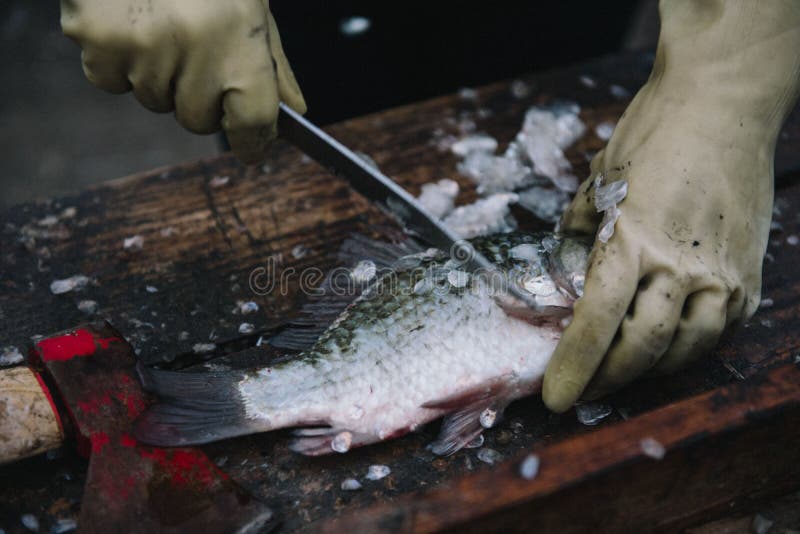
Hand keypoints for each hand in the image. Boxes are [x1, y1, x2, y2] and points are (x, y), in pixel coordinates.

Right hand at [60, 0, 305, 163]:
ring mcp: (142, 48)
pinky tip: (128, 19)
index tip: (252, 148)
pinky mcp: (96, 42)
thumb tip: (294, 112)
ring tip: (160, 21)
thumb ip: (273, 65)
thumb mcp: (251, 6)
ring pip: (153, 100)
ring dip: (158, 74)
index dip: (255, 141)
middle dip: (199, 97)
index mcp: (241, 37)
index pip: (253, 120)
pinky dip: (117, 60)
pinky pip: (111, 80)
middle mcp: (195, 48)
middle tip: (196, 51)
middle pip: (198, 120)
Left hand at [542, 0, 799, 411]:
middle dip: (607, 379)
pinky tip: (667, 347)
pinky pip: (718, 331)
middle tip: (583, 390)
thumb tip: (565, 270)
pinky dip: (689, 347)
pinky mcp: (747, 275)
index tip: (555, 396)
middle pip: (641, 347)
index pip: (596, 322)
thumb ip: (580, 232)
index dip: (573, 366)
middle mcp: (679, 265)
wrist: (724, 103)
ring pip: (686, 350)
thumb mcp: (599, 181)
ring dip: (649, 371)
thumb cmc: (654, 134)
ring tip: (622, 373)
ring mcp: (720, 273)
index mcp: (632, 241)